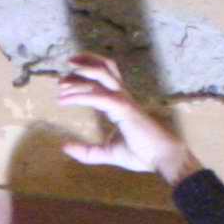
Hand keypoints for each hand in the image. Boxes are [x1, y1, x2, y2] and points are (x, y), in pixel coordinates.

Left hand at [52, 54, 190, 181]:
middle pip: (104, 68)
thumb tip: (64, 147)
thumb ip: (87, 151)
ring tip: (61, 82)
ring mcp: (124, 100)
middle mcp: (122, 97)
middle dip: (82, 65)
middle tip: (62, 75)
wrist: (161, 159)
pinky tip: (66, 100)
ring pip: (101, 75)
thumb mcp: (107, 153)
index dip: (83, 76)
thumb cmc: (141, 154)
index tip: (64, 82)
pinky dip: (80, 96)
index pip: (103, 79)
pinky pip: (98, 96)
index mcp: (120, 103)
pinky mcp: (123, 108)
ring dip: (80, 73)